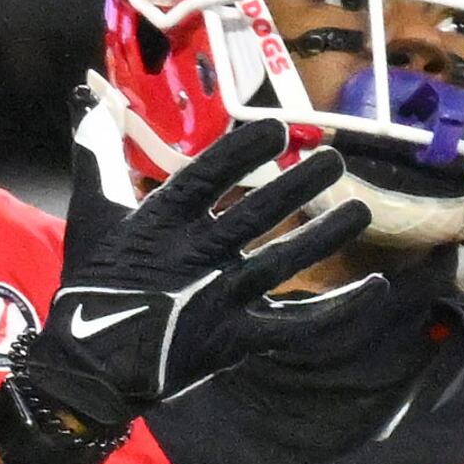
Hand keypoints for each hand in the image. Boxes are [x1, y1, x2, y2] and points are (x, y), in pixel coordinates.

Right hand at [0, 100, 366, 463]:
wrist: (88, 367)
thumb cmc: (92, 284)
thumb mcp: (91, 213)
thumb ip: (99, 152)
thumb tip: (91, 96)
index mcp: (161, 222)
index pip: (207, 177)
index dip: (242, 151)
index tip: (276, 128)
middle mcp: (196, 257)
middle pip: (257, 214)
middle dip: (299, 185)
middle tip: (335, 160)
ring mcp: (219, 299)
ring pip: (283, 262)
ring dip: (325, 235)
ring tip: (360, 210)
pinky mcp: (237, 338)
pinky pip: (298, 324)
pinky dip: (340, 309)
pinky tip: (375, 287)